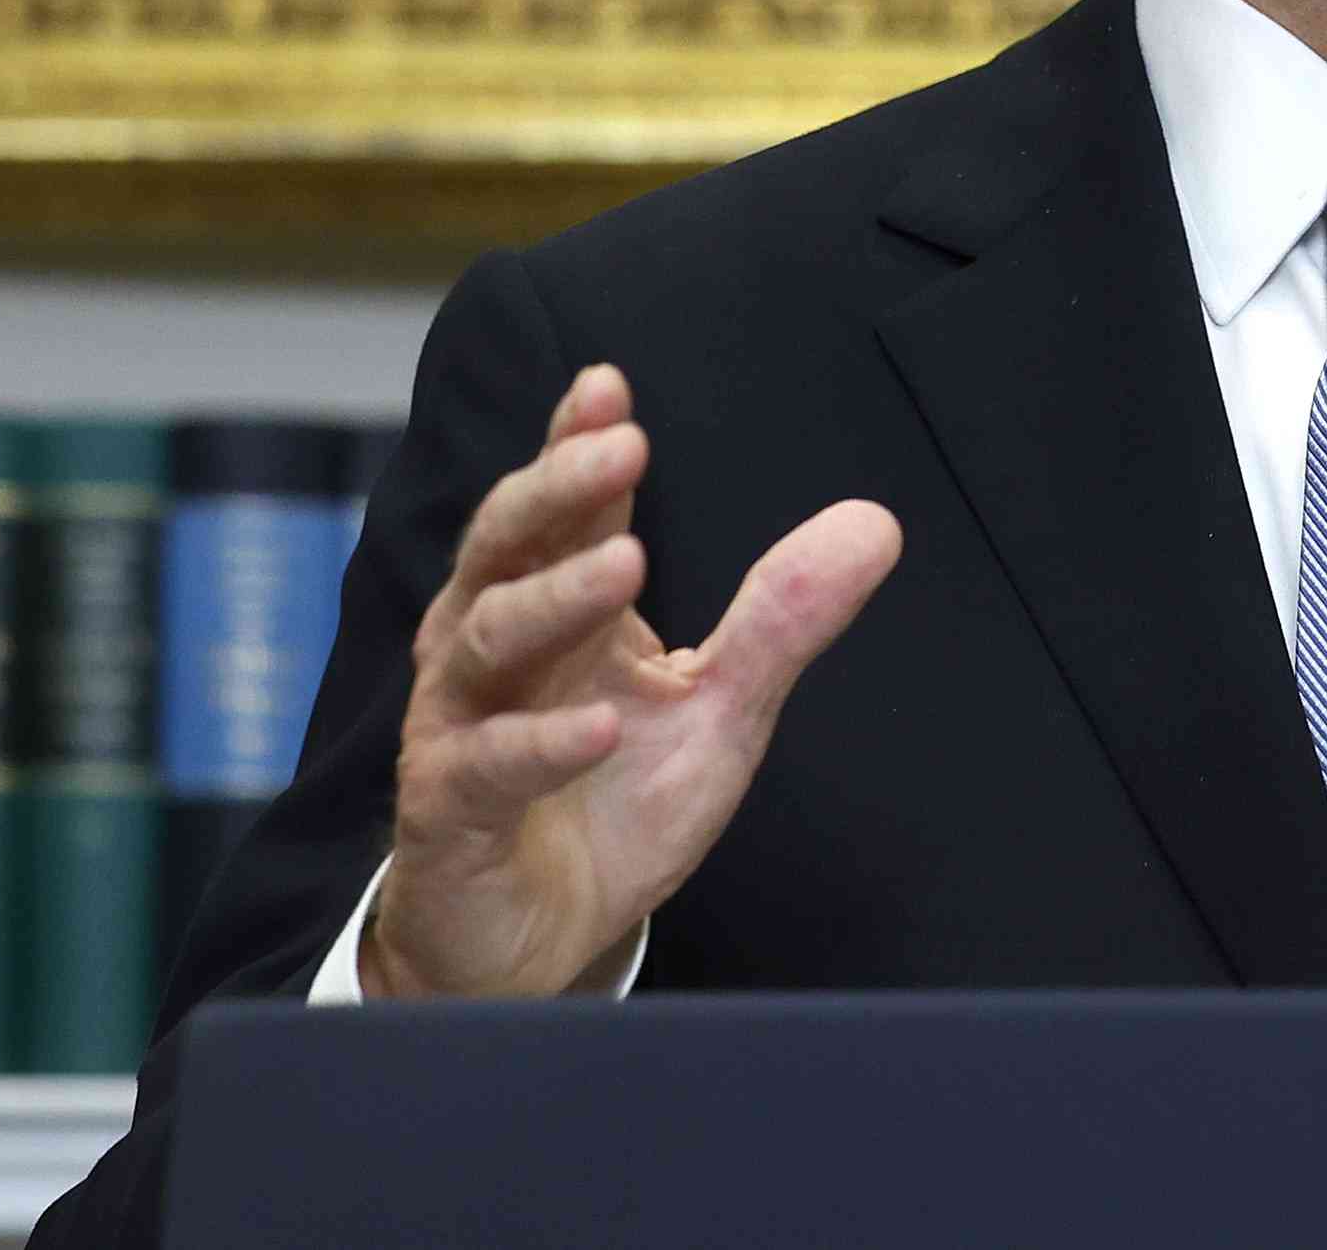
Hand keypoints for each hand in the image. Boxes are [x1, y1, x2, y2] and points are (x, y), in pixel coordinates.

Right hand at [363, 364, 902, 996]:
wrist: (537, 941)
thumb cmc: (612, 804)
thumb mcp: (719, 707)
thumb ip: (782, 619)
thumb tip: (876, 523)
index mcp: (553, 607)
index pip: (558, 509)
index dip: (574, 444)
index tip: (610, 386)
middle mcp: (489, 650)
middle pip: (506, 548)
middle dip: (559, 491)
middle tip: (622, 448)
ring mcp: (461, 726)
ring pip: (489, 640)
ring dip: (558, 598)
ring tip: (629, 561)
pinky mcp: (450, 811)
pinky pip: (487, 765)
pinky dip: (542, 743)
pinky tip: (600, 724)